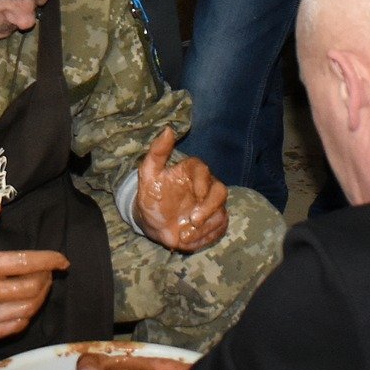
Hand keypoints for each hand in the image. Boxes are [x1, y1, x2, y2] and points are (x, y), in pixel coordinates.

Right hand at [0, 198, 68, 340]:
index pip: (24, 263)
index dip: (48, 260)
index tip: (62, 259)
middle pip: (31, 288)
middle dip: (46, 277)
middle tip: (48, 271)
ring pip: (29, 308)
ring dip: (41, 294)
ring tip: (40, 283)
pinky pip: (19, 325)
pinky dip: (28, 312)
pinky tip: (26, 300)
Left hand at [133, 127, 227, 252]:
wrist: (152, 222)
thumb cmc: (151, 195)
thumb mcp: (148, 174)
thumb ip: (157, 152)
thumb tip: (168, 129)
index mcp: (191, 171)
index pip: (203, 170)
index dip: (203, 181)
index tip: (196, 194)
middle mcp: (205, 187)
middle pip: (221, 191)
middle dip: (209, 207)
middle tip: (192, 220)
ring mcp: (211, 206)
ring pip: (221, 213)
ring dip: (205, 227)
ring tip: (184, 235)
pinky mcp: (214, 222)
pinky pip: (220, 229)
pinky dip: (206, 237)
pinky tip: (189, 240)